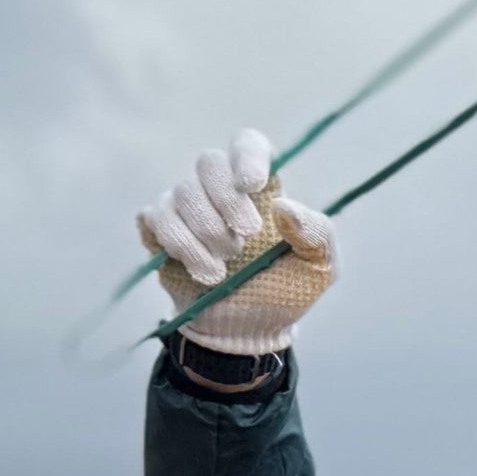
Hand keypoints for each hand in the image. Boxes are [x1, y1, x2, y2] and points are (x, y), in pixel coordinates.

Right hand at [138, 130, 337, 356]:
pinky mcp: (159, 229)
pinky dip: (181, 246)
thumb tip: (283, 206)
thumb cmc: (287, 291)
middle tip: (246, 236)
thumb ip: (317, 233)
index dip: (247, 155)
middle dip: (226, 200)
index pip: (247, 144)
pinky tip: (203, 271)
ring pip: (181, 194)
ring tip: (225, 267)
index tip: (253, 185)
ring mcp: (186, 207)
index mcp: (262, 190)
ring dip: (206, 233)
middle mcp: (220, 190)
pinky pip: (155, 217)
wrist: (250, 331)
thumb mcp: (320, 267)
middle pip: (208, 162)